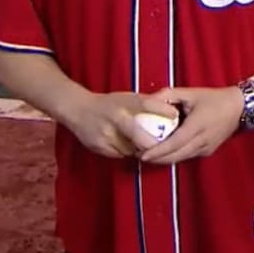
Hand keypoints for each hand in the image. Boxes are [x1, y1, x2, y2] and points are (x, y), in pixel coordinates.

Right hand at [64, 91, 179, 158]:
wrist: (78, 110)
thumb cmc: (109, 103)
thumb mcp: (127, 98)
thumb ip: (146, 104)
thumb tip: (172, 110)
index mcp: (124, 102)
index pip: (146, 104)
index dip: (162, 110)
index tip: (175, 116)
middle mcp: (116, 118)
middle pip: (138, 136)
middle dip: (152, 144)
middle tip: (162, 145)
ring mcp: (107, 134)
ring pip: (131, 149)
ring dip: (140, 149)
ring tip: (143, 144)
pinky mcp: (100, 147)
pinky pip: (121, 154)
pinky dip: (126, 152)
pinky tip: (125, 145)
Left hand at [138, 86, 244, 165]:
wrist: (239, 108)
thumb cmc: (213, 98)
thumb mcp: (190, 92)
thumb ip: (168, 95)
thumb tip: (149, 99)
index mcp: (197, 125)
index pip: (174, 143)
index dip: (157, 151)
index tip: (142, 155)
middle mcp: (202, 141)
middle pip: (176, 156)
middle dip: (157, 159)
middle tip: (139, 155)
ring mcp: (206, 148)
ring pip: (181, 158)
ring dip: (164, 159)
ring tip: (147, 155)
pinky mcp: (207, 151)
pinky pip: (187, 156)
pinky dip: (174, 155)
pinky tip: (163, 152)